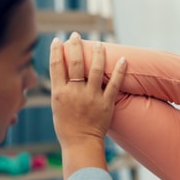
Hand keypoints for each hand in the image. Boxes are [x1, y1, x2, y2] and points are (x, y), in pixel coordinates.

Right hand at [49, 32, 125, 175]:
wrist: (81, 144)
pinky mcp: (106, 103)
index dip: (55, 51)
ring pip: (96, 69)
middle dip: (75, 46)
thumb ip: (60, 89)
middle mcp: (75, 93)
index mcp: (60, 93)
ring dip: (98, 54)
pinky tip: (123, 59)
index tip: (57, 40)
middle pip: (74, 63)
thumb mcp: (57, 106)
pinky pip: (115, 84)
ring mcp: (91, 97)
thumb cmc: (66, 127)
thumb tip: (62, 72)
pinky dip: (120, 70)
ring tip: (100, 44)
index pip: (56, 66)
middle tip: (77, 36)